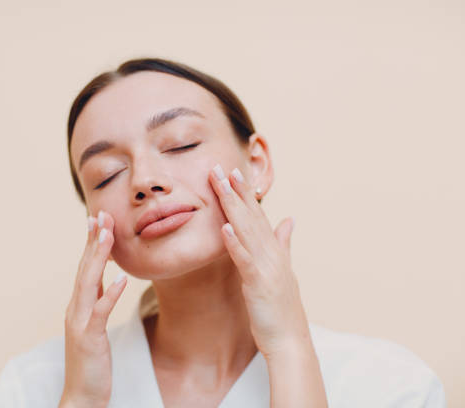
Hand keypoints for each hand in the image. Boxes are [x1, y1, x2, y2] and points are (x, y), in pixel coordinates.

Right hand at [60, 211, 126, 407]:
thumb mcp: (93, 326)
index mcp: (78, 305)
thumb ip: (96, 301)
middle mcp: (75, 309)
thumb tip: (106, 279)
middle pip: (84, 268)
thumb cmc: (90, 363)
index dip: (91, 243)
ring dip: (98, 257)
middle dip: (93, 241)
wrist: (81, 397)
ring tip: (108, 235)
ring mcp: (79, 323)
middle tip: (101, 214)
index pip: (85, 268)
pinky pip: (100, 312)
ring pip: (88, 283)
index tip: (98, 219)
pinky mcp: (89, 338)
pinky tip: (122, 278)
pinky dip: (110, 293)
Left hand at [209, 164, 310, 358]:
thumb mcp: (284, 271)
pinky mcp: (258, 283)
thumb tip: (289, 219)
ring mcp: (266, 267)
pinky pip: (244, 260)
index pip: (257, 215)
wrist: (290, 341)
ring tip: (222, 185)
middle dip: (236, 190)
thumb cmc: (281, 308)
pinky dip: (235, 242)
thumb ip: (284, 243)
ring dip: (233, 206)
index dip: (245, 193)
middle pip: (251, 216)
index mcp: (274, 250)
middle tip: (221, 167)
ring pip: (247, 230)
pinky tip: (224, 227)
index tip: (233, 172)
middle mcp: (272, 253)